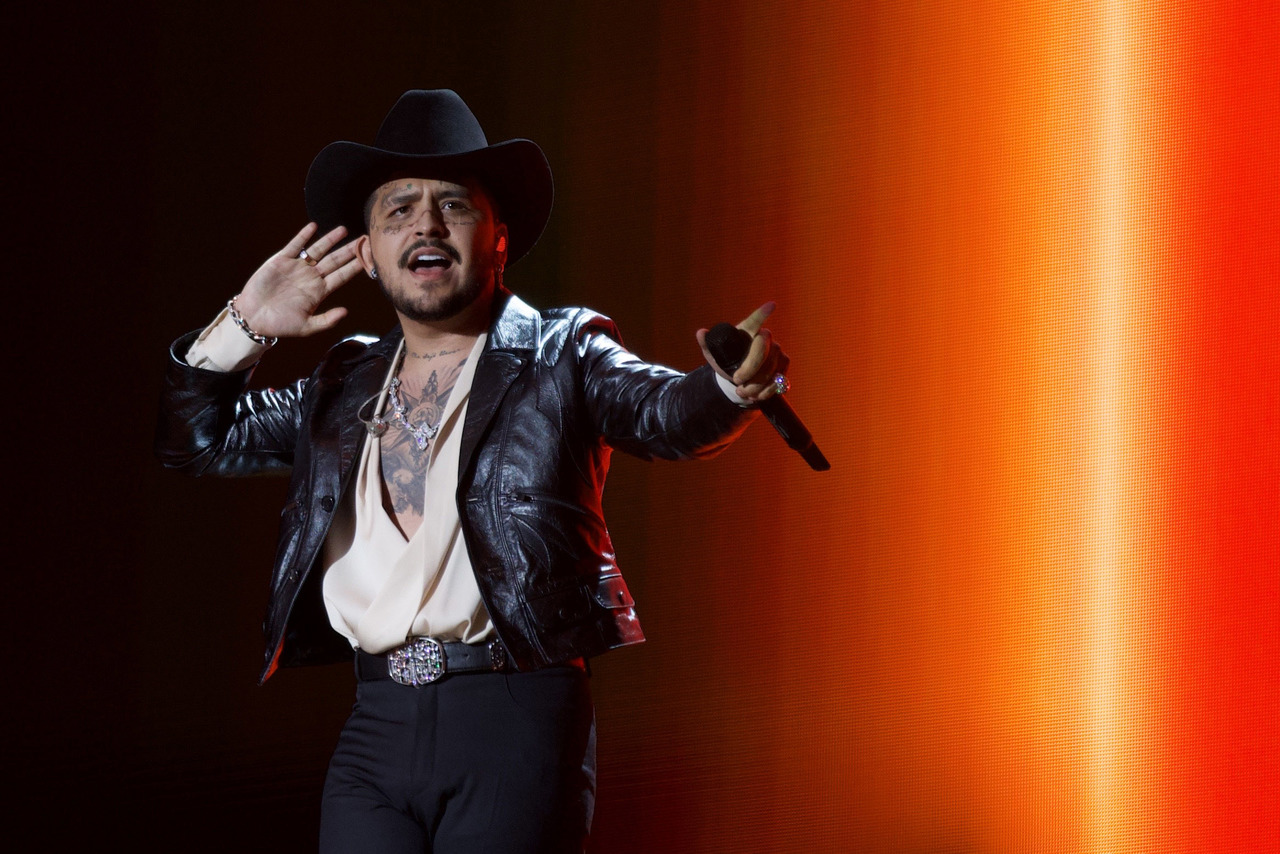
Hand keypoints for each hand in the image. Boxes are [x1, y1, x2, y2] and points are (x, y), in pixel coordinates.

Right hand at [233, 223, 363, 337]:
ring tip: (344, 229)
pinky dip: (304, 236)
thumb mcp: (307, 327)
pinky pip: (295, 245)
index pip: (342, 276)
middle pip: (335, 260)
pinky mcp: (281, 261)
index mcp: (320, 291)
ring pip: (318, 250)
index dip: (356, 266)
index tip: (370, 258)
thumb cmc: (281, 325)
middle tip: (365, 239)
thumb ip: (327, 320)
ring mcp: (297, 267)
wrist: (254, 318)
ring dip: (330, 239)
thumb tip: (346, 312)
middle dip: (349, 250)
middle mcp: (311, 277)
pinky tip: (313, 226)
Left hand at [696, 301, 790, 402]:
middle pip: (762, 350)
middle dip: (750, 369)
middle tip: (736, 380)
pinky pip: (778, 380)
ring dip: (755, 385)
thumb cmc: (726, 362)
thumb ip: (707, 343)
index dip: (763, 314)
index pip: (755, 320)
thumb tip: (701, 333)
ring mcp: (777, 351)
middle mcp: (765, 338)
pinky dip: (766, 391)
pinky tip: (755, 395)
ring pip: (770, 369)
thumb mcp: (714, 355)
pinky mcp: (784, 365)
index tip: (772, 305)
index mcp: (747, 331)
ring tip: (742, 392)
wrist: (738, 380)